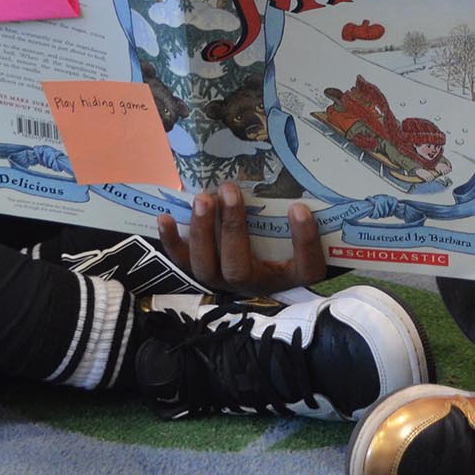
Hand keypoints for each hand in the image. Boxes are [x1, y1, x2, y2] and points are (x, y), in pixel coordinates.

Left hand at [158, 181, 327, 296]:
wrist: (263, 268)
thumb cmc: (288, 248)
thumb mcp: (305, 242)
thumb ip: (309, 223)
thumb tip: (308, 195)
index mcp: (288, 277)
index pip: (305, 267)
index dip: (304, 240)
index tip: (299, 208)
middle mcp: (253, 284)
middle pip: (238, 268)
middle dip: (232, 228)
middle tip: (231, 190)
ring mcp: (223, 280)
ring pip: (205, 267)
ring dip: (202, 231)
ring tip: (203, 198)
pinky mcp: (202, 270)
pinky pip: (182, 261)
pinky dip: (171, 240)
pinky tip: (164, 216)